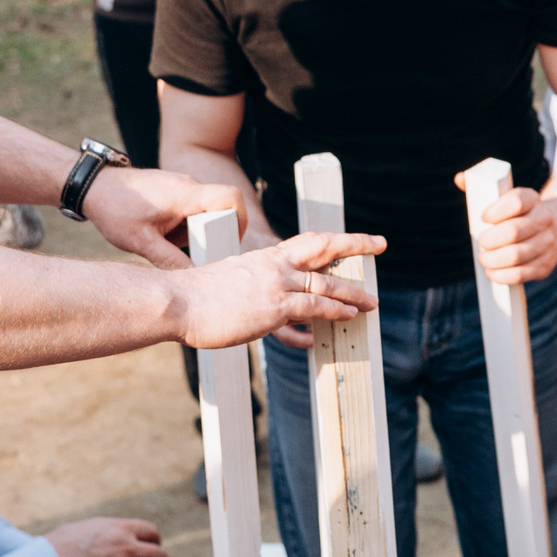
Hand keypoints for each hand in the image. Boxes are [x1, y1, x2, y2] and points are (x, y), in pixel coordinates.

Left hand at [83, 166, 243, 267]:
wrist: (93, 186)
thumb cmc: (115, 209)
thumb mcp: (142, 242)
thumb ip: (171, 261)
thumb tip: (193, 282)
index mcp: (187, 194)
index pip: (232, 198)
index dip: (240, 220)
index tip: (228, 243)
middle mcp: (189, 185)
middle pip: (220, 211)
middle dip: (210, 236)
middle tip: (193, 255)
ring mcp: (181, 186)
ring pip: (204, 212)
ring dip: (193, 232)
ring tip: (165, 243)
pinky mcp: (173, 190)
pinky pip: (190, 209)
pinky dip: (183, 226)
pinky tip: (160, 236)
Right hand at [177, 231, 384, 350]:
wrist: (178, 302)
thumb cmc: (197, 298)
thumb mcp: (232, 282)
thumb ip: (256, 289)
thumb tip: (270, 306)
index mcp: (265, 257)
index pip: (309, 242)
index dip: (337, 239)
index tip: (358, 238)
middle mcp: (274, 265)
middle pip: (324, 249)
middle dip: (355, 245)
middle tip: (379, 244)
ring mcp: (275, 284)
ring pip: (325, 285)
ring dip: (352, 294)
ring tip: (370, 303)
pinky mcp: (273, 306)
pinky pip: (313, 308)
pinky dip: (333, 312)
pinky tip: (346, 317)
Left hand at [456, 175, 556, 285]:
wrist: (555, 226)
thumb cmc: (518, 212)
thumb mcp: (506, 195)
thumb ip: (481, 185)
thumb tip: (459, 179)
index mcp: (532, 199)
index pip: (516, 202)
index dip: (496, 211)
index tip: (483, 217)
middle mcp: (544, 220)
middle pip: (514, 231)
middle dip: (490, 240)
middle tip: (480, 242)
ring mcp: (547, 244)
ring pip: (516, 255)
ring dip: (493, 260)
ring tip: (483, 258)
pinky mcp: (545, 265)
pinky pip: (520, 274)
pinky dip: (501, 276)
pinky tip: (491, 271)